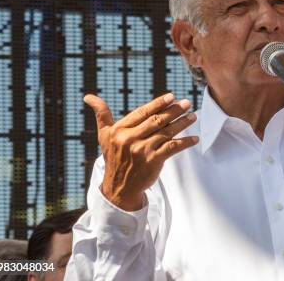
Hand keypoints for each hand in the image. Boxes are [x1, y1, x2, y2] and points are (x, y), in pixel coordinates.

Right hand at [84, 93, 198, 210]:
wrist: (119, 187)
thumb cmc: (114, 157)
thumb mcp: (104, 136)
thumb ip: (101, 114)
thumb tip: (88, 96)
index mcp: (119, 130)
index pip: (142, 112)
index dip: (158, 104)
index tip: (171, 96)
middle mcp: (130, 139)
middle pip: (156, 120)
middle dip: (174, 110)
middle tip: (187, 103)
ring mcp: (142, 150)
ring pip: (166, 132)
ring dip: (182, 123)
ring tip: (193, 116)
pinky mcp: (153, 161)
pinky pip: (173, 148)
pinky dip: (185, 142)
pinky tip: (195, 139)